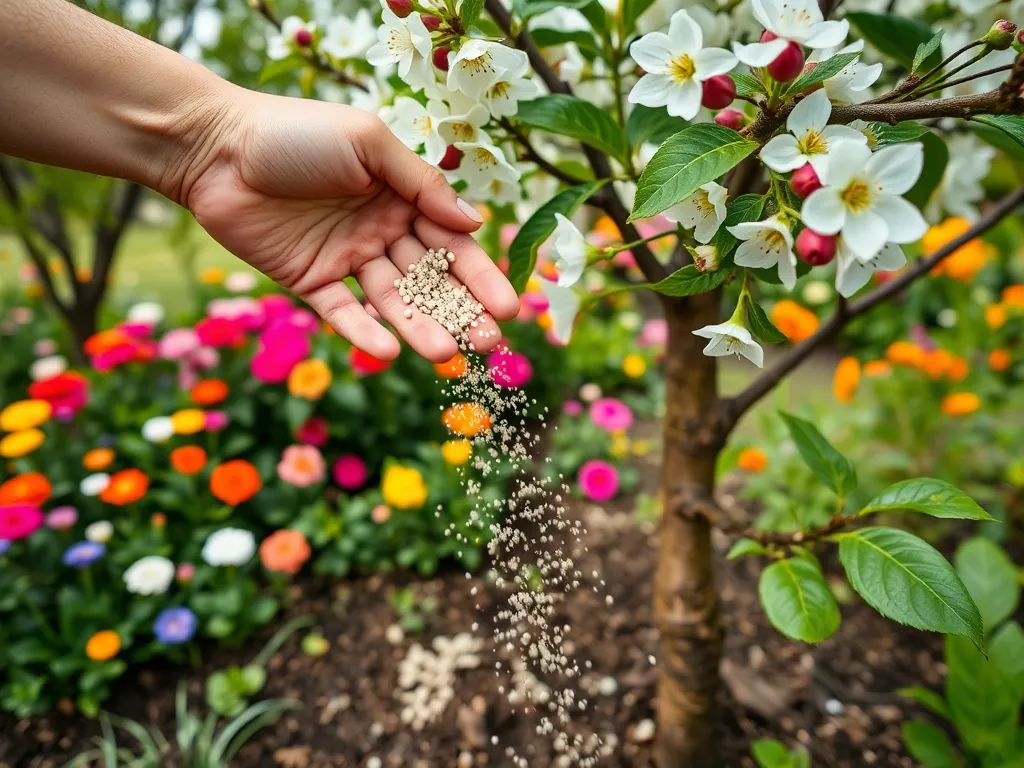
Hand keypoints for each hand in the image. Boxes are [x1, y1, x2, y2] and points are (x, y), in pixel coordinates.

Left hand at [178, 87, 518, 362]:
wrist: (215, 146)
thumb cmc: (296, 132)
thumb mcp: (368, 143)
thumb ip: (421, 183)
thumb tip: (476, 221)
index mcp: (401, 197)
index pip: (452, 242)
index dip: (480, 275)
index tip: (509, 309)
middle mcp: (380, 231)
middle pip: (430, 279)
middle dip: (461, 311)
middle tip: (489, 344)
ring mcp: (347, 259)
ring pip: (391, 301)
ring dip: (418, 328)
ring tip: (444, 356)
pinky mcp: (310, 282)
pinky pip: (342, 312)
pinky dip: (363, 332)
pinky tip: (387, 350)